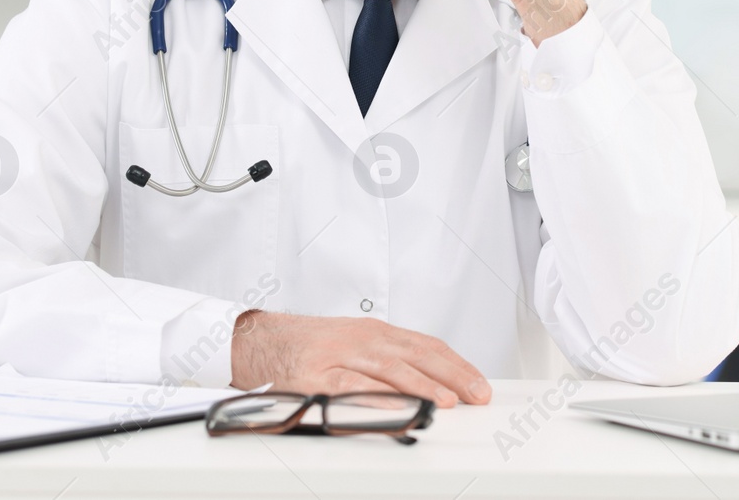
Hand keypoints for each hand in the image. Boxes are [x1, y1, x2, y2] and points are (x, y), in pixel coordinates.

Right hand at [230, 311, 490, 407]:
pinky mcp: (315, 377)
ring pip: (387, 368)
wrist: (259, 339)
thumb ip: (390, 360)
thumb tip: (433, 381)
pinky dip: (374, 396)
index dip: (457, 365)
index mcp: (376, 332)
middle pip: (416, 355)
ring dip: (420, 385)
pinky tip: (395, 406)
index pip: (427, 346)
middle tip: (476, 394)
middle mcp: (363, 340)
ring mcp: (339, 357)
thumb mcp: (356, 343)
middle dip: (451, 375)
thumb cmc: (310, 345)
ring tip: (446, 401)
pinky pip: (349, 386)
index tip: (479, 384)